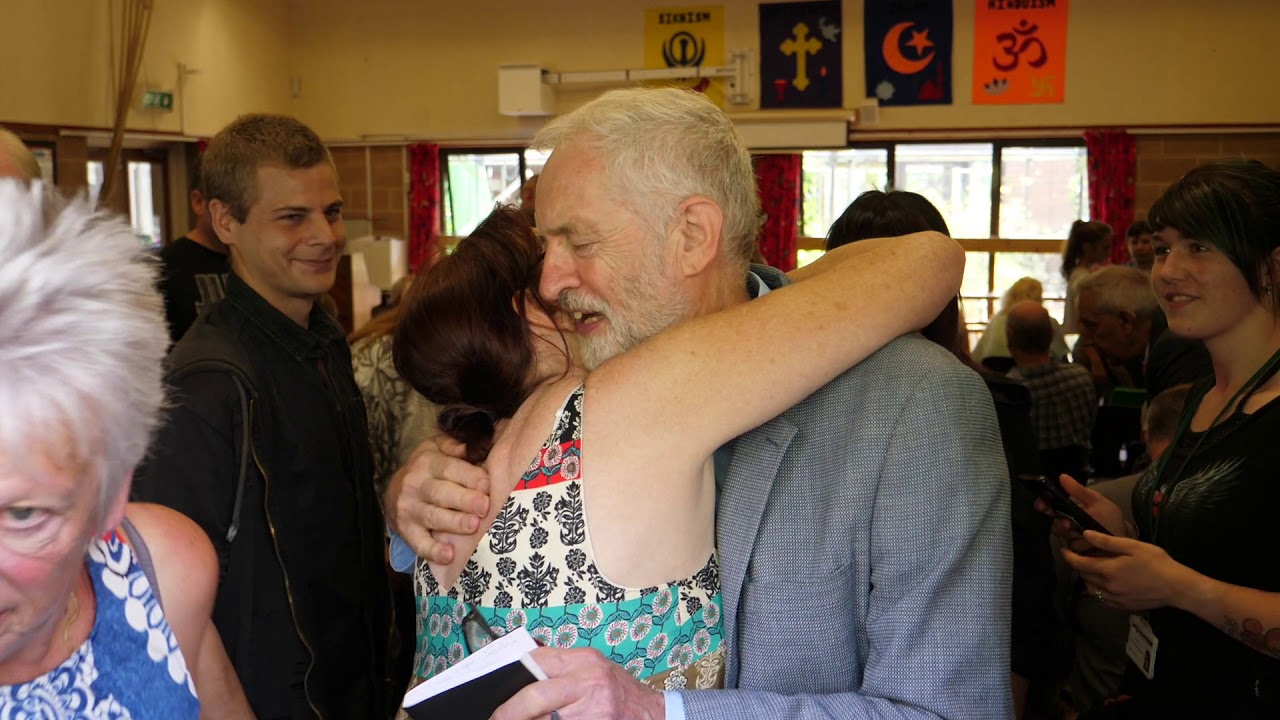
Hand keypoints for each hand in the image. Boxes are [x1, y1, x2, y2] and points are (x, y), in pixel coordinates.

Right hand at [383, 432, 489, 564]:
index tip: (487, 484)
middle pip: (441, 493)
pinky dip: (433, 551)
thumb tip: (472, 445)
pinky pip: (419, 543)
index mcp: (427, 462)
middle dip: (464, 500)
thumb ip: (455, 445)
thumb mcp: (437, 448)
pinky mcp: (406, 531)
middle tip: (484, 506)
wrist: (394, 490)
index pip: (449, 468)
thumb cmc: (428, 468)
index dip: (469, 476)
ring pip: (433, 517)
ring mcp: (409, 510)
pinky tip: (449, 555)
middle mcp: (415, 485)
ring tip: (473, 526)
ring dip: (454, 523)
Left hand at [491, 648, 665, 719]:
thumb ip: (562, 670)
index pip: (537, 660)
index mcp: (584, 661)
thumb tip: (524, 675)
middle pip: (534, 695)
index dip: (513, 674)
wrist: (654, 715)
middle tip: (496, 719)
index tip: (498, 690)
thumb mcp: (594, 670)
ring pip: (544, 719)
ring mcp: (592, 710)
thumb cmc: (620, 692)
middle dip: (509, 711)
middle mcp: (588, 682)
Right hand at [1034, 474, 1128, 553]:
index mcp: (1070, 511)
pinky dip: (1083, 548)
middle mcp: (1068, 525)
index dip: (1043, 505)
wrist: (1125, 539)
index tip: (1041, 504)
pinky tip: (1092, 545)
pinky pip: (1073, 552)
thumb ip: (1079, 490)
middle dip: (1060, 525)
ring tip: (1088, 535)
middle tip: (1068, 524)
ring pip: (1064, 539)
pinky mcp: (1078, 554)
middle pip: (1054, 525)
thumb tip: (1062, 476)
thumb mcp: (1097, 501)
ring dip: (1075, 537)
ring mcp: (1072, 540)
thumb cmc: (1110, 519)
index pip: (1050, 507)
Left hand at [1063, 530, 1201, 611]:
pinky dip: (1098, 590)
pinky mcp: (1122, 607)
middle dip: (1077, 566)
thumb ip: (1107, 542)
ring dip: (1087, 579)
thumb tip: (1086, 534)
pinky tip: (1105, 583)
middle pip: (1084, 576)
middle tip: (1078, 556)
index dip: (1068, 556)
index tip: (1064, 550)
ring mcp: (1115, 599)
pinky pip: (1102, 599)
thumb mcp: (1133, 546)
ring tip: (1091, 569)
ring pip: (1091, 589)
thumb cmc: (1157, 562)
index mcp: (1108, 570)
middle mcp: (1107, 587)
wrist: (1177, 587)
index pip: (1079, 564)